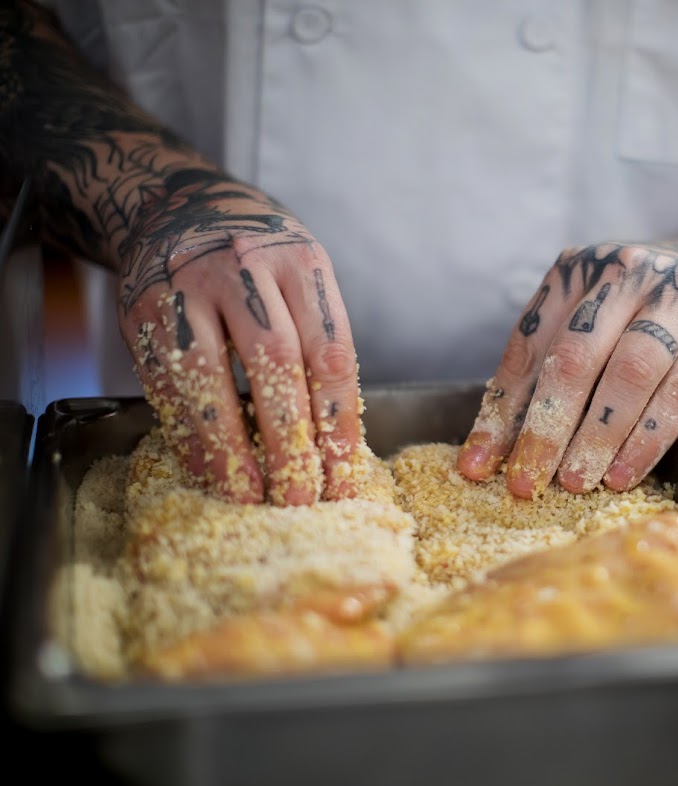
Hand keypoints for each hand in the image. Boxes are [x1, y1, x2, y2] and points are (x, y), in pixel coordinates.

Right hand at [117, 168, 361, 504]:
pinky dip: (187, 433)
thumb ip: (319, 342)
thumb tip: (336, 442)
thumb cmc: (258, 258)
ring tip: (248, 495)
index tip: (343, 474)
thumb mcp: (303, 277)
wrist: (176, 205)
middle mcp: (244, 267)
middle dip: (288, 439)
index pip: (330, 350)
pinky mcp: (142, 309)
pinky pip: (165, 382)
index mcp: (300, 262)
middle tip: (299, 497)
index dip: (338, 420)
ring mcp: (186, 286)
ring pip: (209, 376)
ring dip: (229, 447)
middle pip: (274, 362)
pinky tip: (206, 469)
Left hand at [457, 230, 677, 497]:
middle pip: (576, 358)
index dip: (501, 410)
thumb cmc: (646, 310)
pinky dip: (648, 438)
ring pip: (630, 373)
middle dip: (546, 428)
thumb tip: (495, 448)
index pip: (530, 347)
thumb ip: (552, 367)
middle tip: (527, 482)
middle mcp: (627, 272)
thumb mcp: (596, 319)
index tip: (479, 465)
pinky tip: (624, 472)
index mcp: (578, 270)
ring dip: (598, 436)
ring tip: (575, 483)